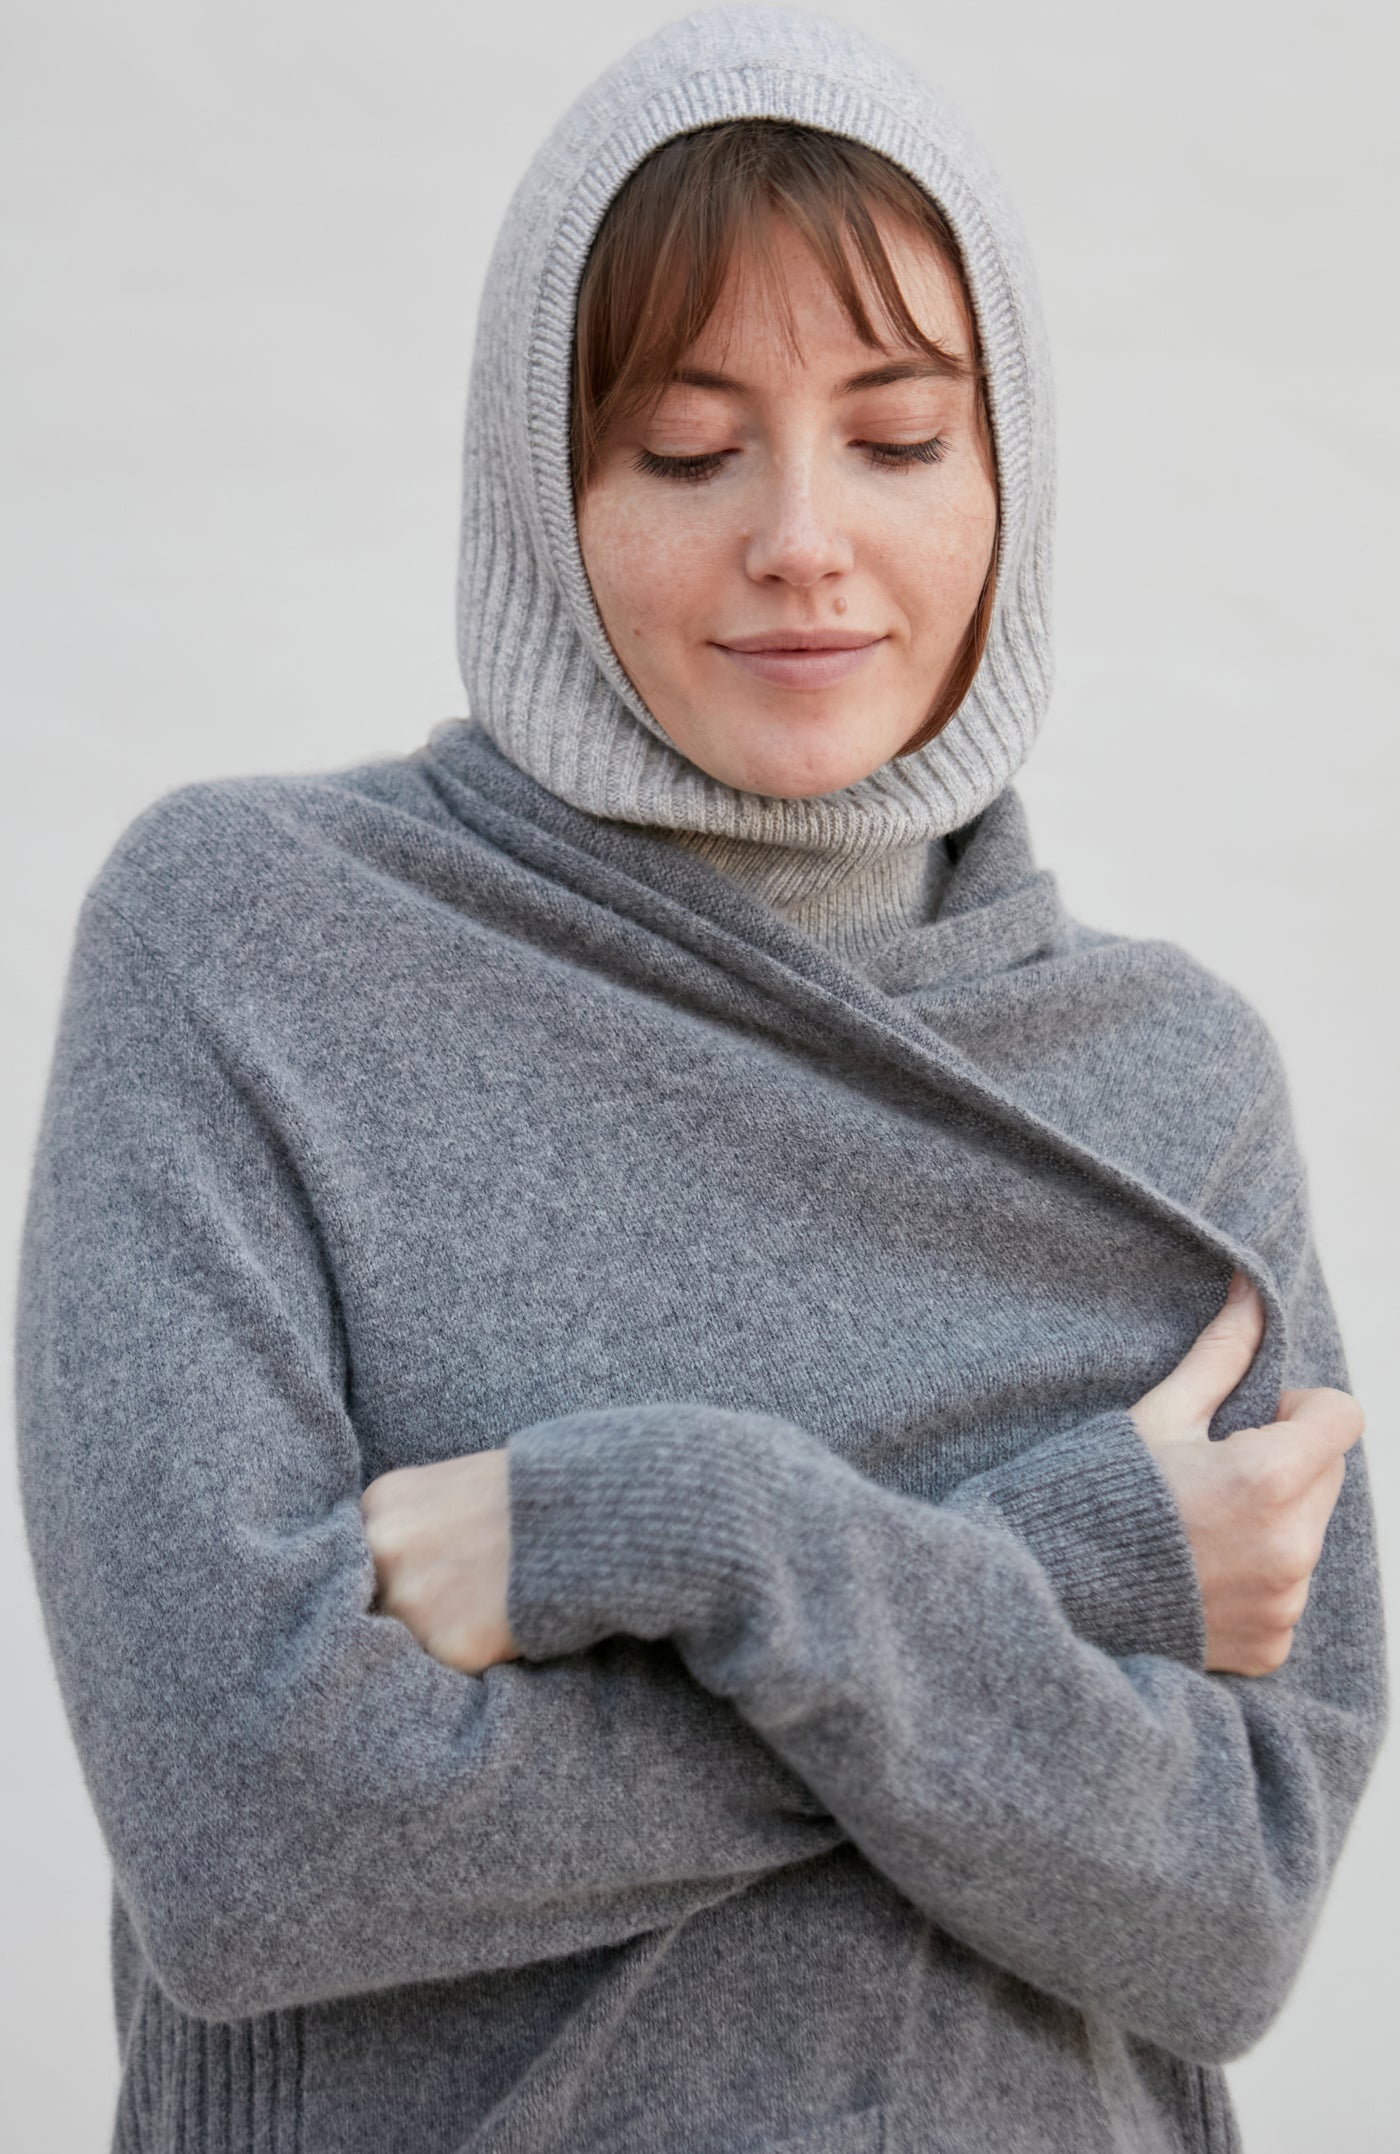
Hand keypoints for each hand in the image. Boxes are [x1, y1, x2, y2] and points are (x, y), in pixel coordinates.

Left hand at [360, 1448, 518, 1674]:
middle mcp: (382, 1550)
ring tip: (476, 1615)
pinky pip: (444, 1667)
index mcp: (380, 1504)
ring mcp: (412, 1599)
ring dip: (429, 1640)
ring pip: (399, 1643)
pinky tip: (498, 1627)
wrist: (588, 1514)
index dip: (382, 1579)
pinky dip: (470, 1657)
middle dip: (399, 1612)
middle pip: (368, 1604)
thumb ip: (409, 1527)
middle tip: (443, 1608)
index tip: (402, 1589)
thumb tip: (381, 1579)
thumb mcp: (451, 1488)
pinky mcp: (449, 1644)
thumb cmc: (528, 1497)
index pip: (352, 1563)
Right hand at [1129, 1274, 1362, 1675]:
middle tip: (1211, 1471)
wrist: (1052, 1594)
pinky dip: (1258, 1576)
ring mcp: (1285, 1601)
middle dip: (1286, 1461)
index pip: (1341, 1416)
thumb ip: (1223, 1354)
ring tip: (1198, 1526)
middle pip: (1328, 1473)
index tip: (1249, 1419)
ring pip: (1309, 1531)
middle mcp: (1291, 1547)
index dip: (1297, 1407)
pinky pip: (1290, 1588)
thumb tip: (1254, 1289)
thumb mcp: (1160, 1416)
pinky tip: (1199, 1571)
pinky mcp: (1274, 1643)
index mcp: (1267, 1477)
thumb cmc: (1101, 1491)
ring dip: (1274, 1518)